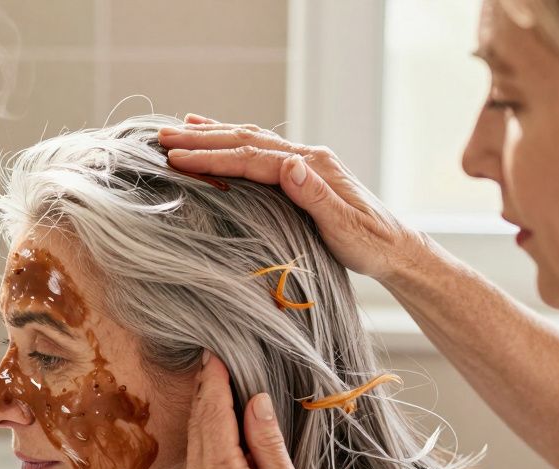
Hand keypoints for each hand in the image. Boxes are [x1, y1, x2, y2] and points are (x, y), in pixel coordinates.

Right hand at [159, 113, 430, 283]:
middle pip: (246, 140)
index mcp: (312, 167)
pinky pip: (258, 151)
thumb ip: (315, 195)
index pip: (253, 157)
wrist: (396, 248)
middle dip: (202, 138)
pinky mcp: (301, 173)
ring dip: (212, 134)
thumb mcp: (344, 227)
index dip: (213, 156)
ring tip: (178, 129)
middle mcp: (306, 158)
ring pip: (250, 140)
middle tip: (162, 138)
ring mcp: (303, 163)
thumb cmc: (370, 244)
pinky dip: (232, 142)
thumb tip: (289, 164)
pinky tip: (217, 137)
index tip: (178, 158)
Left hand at [178, 352, 320, 468]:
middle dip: (205, 393)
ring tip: (214, 389)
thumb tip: (255, 400)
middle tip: (210, 362)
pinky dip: (205, 444)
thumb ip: (267, 442)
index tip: (213, 356)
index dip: (214, 383)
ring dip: (205, 417)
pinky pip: (195, 468)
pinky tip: (217, 434)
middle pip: (199, 427)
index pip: (214, 415)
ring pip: (195, 447)